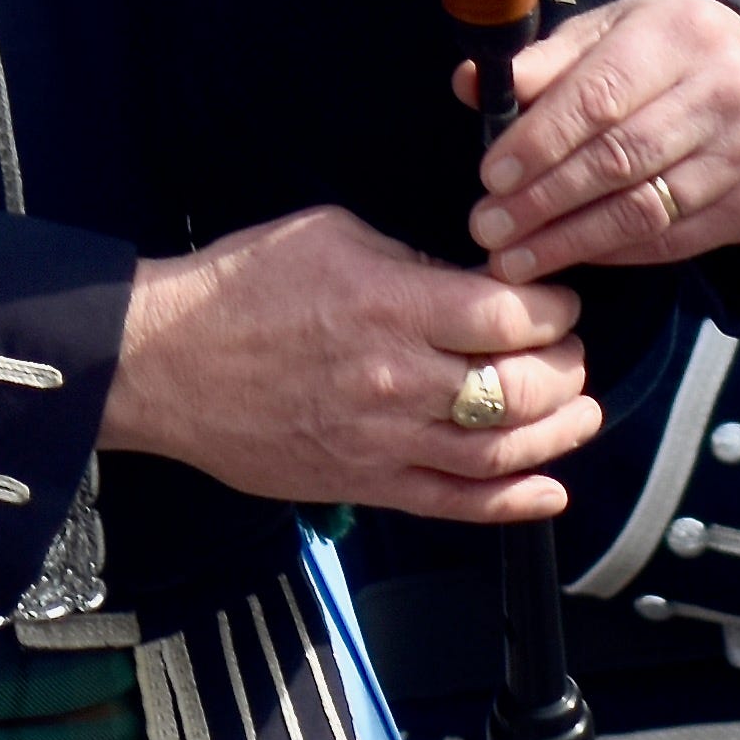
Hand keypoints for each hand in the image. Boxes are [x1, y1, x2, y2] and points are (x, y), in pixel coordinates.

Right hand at [109, 208, 594, 523]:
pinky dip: (515, 503)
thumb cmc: (235, 289)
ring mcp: (385, 442)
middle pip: (523, 388)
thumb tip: (465, 284)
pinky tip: (548, 489)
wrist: (162, 363)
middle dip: (565, 367)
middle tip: (563, 351)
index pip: (512, 317)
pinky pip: (457, 505)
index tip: (551, 300)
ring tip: (577, 412)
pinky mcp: (366, 485)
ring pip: (505, 452)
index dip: (552, 307)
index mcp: (390, 305)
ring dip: (558, 433)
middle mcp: (398, 379)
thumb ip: (408, 260)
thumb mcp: (328, 234)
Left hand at [462, 0, 739, 279]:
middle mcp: (726, 93)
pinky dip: (617, 254)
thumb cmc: (655, 47)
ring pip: (647, 210)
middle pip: (621, 160)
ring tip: (515, 259)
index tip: (490, 177)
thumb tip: (469, 85)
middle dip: (544, 201)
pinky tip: (572, 257)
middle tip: (488, 229)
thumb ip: (540, 63)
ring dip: (572, 242)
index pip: (599, 98)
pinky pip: (676, 240)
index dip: (540, 142)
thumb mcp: (601, 32)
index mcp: (680, 36)